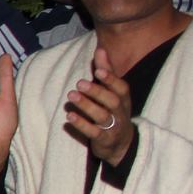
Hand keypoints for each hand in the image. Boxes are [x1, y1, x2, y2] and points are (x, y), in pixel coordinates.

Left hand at [66, 46, 134, 166]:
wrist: (122, 144)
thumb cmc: (114, 112)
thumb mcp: (112, 92)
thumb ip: (106, 72)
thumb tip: (100, 49)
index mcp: (123, 99)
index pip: (122, 87)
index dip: (111, 79)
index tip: (98, 71)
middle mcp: (121, 112)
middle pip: (112, 101)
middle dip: (97, 91)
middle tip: (79, 83)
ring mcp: (114, 127)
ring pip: (102, 116)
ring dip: (86, 106)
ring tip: (70, 96)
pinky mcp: (104, 140)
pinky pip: (94, 132)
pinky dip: (82, 124)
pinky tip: (69, 117)